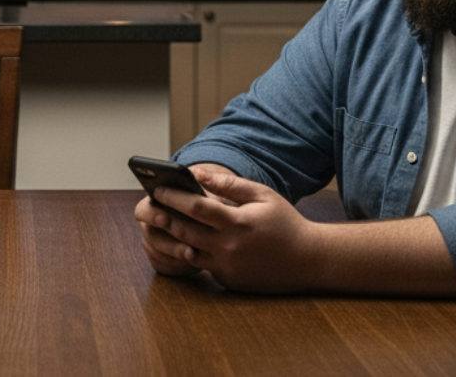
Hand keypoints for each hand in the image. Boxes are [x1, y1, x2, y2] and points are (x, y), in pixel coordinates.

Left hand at [134, 164, 318, 292]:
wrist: (309, 261)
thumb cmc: (285, 223)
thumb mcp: (262, 195)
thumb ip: (230, 185)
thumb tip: (200, 174)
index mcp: (237, 223)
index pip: (195, 207)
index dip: (173, 197)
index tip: (157, 188)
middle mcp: (229, 248)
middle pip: (184, 231)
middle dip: (163, 217)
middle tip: (147, 206)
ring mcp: (228, 268)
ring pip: (188, 251)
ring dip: (171, 238)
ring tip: (157, 224)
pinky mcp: (229, 281)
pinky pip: (203, 265)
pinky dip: (192, 253)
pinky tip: (181, 242)